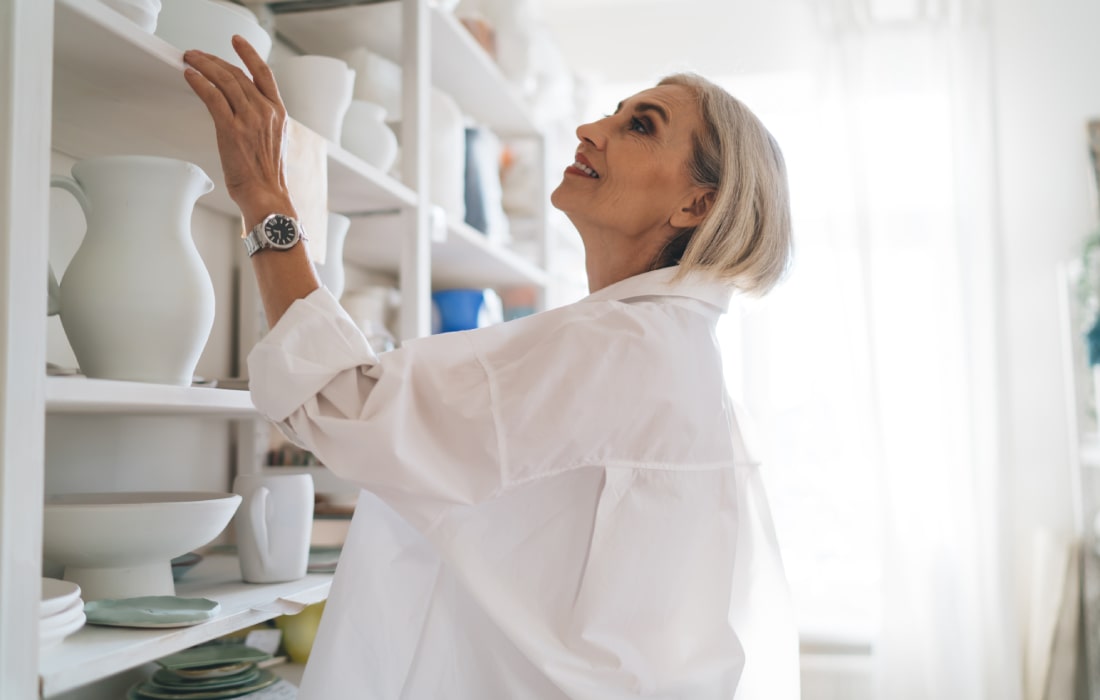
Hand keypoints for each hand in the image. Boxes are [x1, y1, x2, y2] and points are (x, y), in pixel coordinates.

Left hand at [182, 36, 296, 228]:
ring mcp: (249, 119)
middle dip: (214, 60)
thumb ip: (261, 122)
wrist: (267, 195)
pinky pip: (212, 96)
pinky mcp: (231, 129)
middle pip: (237, 74)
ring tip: (189, 60)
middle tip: (197, 55)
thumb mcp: (272, 142)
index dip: (249, 54)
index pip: (264, 73)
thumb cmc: (267, 177)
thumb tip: (243, 113)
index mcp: (278, 114)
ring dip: (203, 65)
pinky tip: (190, 76)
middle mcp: (265, 111)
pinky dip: (199, 82)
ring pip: (224, 80)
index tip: (237, 42)